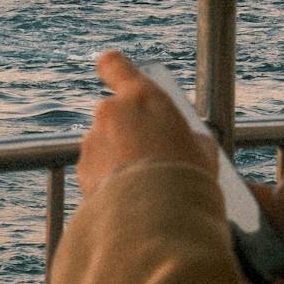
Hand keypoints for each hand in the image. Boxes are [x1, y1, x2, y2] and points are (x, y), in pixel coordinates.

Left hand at [77, 51, 218, 196]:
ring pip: (104, 144)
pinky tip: (128, 200)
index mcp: (142, 96)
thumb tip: (186, 143)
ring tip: (143, 187)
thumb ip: (187, 137)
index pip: (114, 65)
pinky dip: (107, 181)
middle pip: (114, 114)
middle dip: (126, 132)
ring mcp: (92, 141)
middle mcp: (111, 111)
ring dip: (117, 159)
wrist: (157, 219)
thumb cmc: (187, 179)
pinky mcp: (82, 170)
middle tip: (151, 157)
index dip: (113, 70)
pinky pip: (96, 171)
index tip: (114, 75)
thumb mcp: (202, 152)